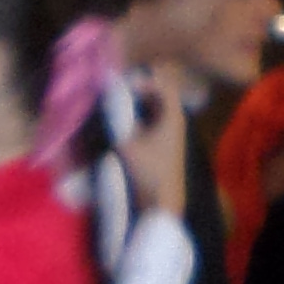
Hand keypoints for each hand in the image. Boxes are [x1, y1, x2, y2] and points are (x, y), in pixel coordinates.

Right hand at [117, 75, 186, 224]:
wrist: (162, 202)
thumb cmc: (148, 172)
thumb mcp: (127, 145)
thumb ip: (117, 122)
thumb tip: (108, 106)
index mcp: (172, 116)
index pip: (164, 86)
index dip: (145, 81)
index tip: (125, 85)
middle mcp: (175, 122)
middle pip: (159, 97)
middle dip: (139, 93)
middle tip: (118, 94)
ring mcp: (171, 134)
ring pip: (155, 111)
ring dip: (138, 107)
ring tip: (118, 109)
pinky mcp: (165, 146)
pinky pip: (153, 123)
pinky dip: (139, 120)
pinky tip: (124, 127)